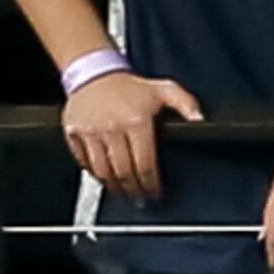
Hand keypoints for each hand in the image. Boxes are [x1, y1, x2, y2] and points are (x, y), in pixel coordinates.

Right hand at [63, 69, 203, 201]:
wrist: (94, 74)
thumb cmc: (130, 86)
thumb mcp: (164, 89)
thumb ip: (186, 103)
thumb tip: (200, 119)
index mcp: (136, 121)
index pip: (145, 163)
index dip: (151, 183)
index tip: (155, 192)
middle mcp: (112, 128)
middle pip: (123, 171)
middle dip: (134, 190)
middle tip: (141, 199)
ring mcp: (90, 132)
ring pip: (102, 170)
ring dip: (114, 187)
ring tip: (124, 194)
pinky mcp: (73, 133)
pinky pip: (83, 161)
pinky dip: (94, 174)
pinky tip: (105, 179)